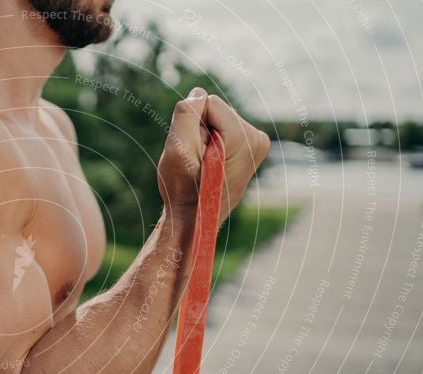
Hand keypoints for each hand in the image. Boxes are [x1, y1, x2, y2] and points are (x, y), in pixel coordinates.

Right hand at [157, 88, 270, 223]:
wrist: (194, 218)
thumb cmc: (184, 189)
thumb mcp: (178, 150)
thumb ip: (187, 114)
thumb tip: (199, 93)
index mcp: (246, 138)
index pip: (209, 103)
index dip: (192, 125)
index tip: (194, 153)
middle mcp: (258, 139)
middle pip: (216, 110)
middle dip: (200, 130)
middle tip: (197, 162)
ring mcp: (256, 144)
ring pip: (217, 119)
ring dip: (204, 138)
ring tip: (202, 165)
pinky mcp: (250, 148)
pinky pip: (222, 129)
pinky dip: (210, 143)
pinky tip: (209, 165)